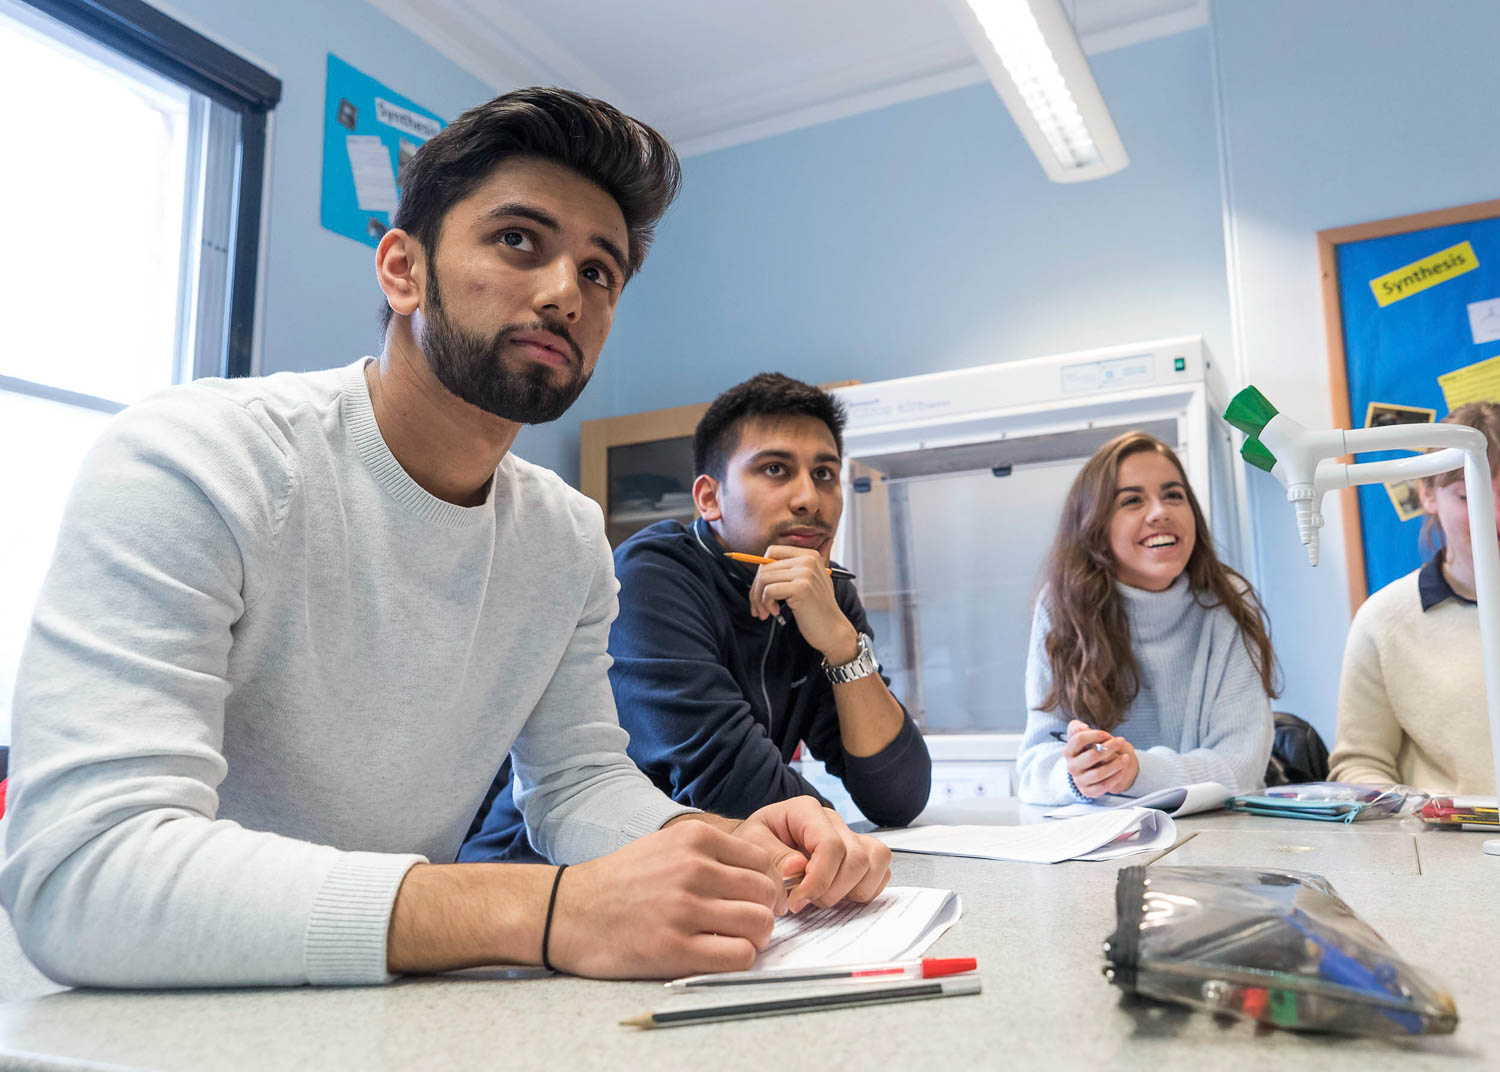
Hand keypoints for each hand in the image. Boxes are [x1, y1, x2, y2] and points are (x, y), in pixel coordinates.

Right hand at [546, 820, 781, 978]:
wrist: (569, 911)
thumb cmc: (620, 882)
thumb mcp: (665, 846)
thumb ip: (710, 854)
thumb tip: (762, 878)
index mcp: (694, 838)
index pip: (762, 861)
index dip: (766, 886)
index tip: (756, 901)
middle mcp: (693, 868)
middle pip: (765, 893)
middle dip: (764, 912)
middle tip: (748, 924)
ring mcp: (684, 908)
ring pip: (759, 924)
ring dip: (755, 938)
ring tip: (734, 941)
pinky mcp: (676, 949)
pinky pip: (739, 956)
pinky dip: (739, 959)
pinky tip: (718, 956)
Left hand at [731, 796, 890, 911]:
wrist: (757, 847)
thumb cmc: (754, 844)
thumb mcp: (750, 847)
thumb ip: (772, 857)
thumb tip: (798, 867)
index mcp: (805, 811)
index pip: (830, 845)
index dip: (818, 880)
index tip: (796, 901)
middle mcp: (833, 820)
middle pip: (856, 859)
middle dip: (831, 890)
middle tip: (803, 901)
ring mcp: (850, 837)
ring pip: (875, 863)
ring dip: (850, 891)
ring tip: (820, 897)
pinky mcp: (860, 854)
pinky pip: (881, 871)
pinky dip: (865, 890)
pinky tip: (838, 895)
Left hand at [748, 546, 858, 662]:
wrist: (832, 630)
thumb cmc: (816, 610)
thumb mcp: (805, 583)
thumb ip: (788, 571)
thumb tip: (760, 566)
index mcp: (809, 555)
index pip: (772, 551)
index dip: (761, 571)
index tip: (760, 589)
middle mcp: (808, 560)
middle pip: (765, 567)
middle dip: (755, 590)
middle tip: (758, 608)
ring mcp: (805, 573)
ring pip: (764, 579)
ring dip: (759, 599)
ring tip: (766, 612)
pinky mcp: (801, 588)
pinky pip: (769, 591)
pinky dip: (767, 604)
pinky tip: (776, 612)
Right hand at [1063, 719, 1139, 797]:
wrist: (1092, 771)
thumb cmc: (1089, 752)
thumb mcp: (1082, 738)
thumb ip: (1078, 729)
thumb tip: (1081, 727)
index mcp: (1068, 752)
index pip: (1078, 739)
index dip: (1095, 735)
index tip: (1107, 734)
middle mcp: (1072, 766)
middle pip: (1091, 755)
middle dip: (1110, 747)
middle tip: (1121, 741)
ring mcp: (1079, 780)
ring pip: (1099, 773)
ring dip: (1116, 764)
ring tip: (1126, 757)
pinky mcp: (1088, 791)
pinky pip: (1104, 786)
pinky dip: (1116, 777)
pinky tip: (1123, 769)